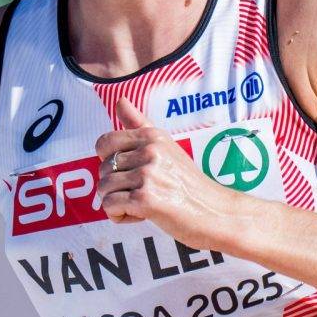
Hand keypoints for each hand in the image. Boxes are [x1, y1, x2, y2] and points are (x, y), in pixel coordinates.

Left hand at [95, 98, 234, 250]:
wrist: (214, 212)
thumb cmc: (188, 183)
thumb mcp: (167, 146)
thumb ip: (139, 124)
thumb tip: (120, 100)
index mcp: (152, 136)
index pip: (104, 143)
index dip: (108, 162)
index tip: (128, 172)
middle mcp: (150, 151)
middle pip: (102, 169)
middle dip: (114, 187)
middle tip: (140, 193)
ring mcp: (148, 174)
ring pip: (103, 189)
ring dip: (116, 203)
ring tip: (140, 205)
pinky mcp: (146, 198)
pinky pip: (110, 206)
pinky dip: (119, 216)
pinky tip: (141, 215)